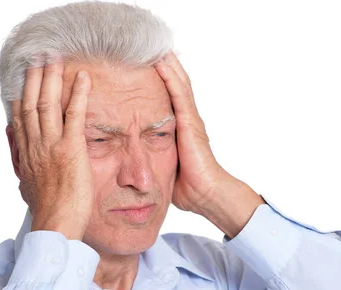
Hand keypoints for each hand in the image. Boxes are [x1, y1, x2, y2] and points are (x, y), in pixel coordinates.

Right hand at [10, 57, 92, 240]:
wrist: (56, 224)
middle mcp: (34, 145)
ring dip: (52, 78)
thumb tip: (10, 137)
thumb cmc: (48, 209)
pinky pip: (73, 116)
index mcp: (25, 153)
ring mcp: (51, 146)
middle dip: (35, 77)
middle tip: (41, 56)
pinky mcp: (70, 150)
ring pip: (47, 103)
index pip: (20, 116)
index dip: (21, 92)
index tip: (25, 76)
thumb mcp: (25, 182)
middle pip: (31, 102)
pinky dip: (78, 94)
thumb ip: (18, 157)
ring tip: (57, 58)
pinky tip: (83, 78)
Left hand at [154, 51, 229, 214]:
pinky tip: (161, 62)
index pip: (169, 97)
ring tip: (155, 44)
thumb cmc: (187, 186)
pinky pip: (179, 94)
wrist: (207, 194)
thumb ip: (154, 157)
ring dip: (167, 63)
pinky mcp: (190, 123)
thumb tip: (134, 160)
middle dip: (164, 64)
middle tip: (150, 44)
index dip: (160, 79)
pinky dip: (171, 77)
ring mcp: (190, 119)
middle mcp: (187, 119)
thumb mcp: (164, 166)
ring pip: (178, 83)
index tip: (145, 64)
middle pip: (175, 84)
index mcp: (180, 128)